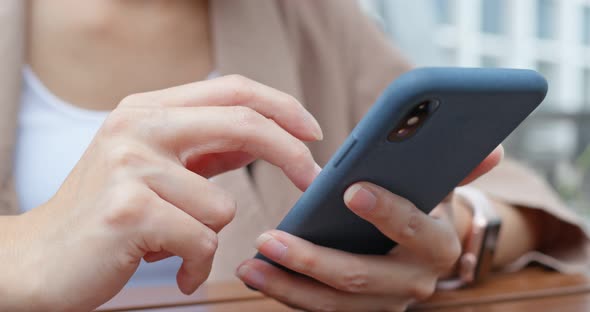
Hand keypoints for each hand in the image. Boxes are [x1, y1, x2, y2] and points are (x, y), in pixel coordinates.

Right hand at [1, 75, 322, 311]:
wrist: (39, 259)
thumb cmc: (106, 215)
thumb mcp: (154, 167)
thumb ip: (205, 148)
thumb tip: (262, 138)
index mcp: (147, 109)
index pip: (232, 89)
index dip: (281, 106)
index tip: (313, 132)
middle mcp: (137, 126)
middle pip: (243, 123)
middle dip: (289, 154)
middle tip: (311, 180)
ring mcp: (129, 165)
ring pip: (222, 206)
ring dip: (207, 235)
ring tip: (172, 244)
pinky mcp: (128, 209)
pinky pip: (201, 241)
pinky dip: (195, 265)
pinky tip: (173, 270)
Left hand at [237, 147, 502, 311]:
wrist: (419, 257)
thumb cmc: (420, 210)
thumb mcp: (440, 189)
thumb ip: (459, 169)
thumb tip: (494, 148)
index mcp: (437, 245)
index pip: (412, 229)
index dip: (385, 211)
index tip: (350, 190)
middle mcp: (413, 283)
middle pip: (360, 276)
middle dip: (312, 260)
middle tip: (271, 238)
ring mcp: (383, 305)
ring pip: (332, 303)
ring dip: (287, 285)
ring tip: (250, 264)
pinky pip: (319, 310)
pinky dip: (288, 294)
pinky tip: (258, 274)